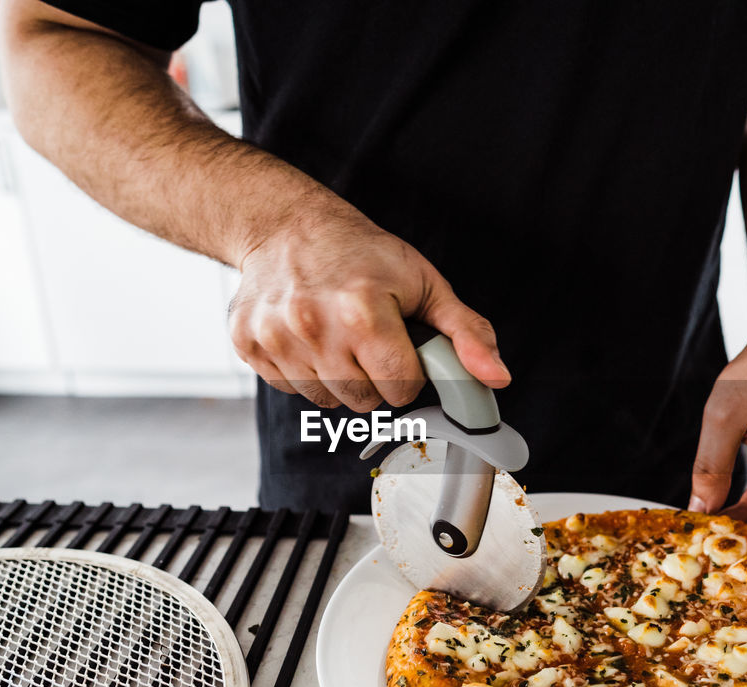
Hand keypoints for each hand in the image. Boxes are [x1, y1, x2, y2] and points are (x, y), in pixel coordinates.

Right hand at [229, 195, 509, 410]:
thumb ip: (466, 333)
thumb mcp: (425, 283)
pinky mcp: (249, 345)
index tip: (400, 345)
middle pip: (364, 401)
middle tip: (368, 337)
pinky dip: (305, 371)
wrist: (285, 225)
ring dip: (339, 378)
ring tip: (337, 334)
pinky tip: (308, 336)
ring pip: (327, 402)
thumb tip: (497, 378)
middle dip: (375, 377)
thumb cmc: (360, 254)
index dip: (408, 372)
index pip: (401, 390)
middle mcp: (314, 327)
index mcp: (363, 311)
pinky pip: (292, 390)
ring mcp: (277, 338)